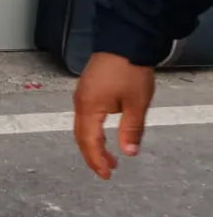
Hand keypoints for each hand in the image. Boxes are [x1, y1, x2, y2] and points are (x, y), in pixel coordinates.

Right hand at [73, 52, 155, 179]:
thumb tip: (128, 152)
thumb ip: (131, 129)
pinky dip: (92, 131)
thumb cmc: (128, 70)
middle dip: (93, 155)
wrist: (123, 41)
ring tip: (109, 156)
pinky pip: (83, 116)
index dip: (96, 160)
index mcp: (89, 107)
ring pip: (81, 127)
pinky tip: (103, 134)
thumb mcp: (136, 103)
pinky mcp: (86, 89)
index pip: (89, 141)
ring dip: (93, 144)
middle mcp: (80, 102)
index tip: (106, 174)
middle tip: (107, 170)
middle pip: (81, 136)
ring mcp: (81, 95)